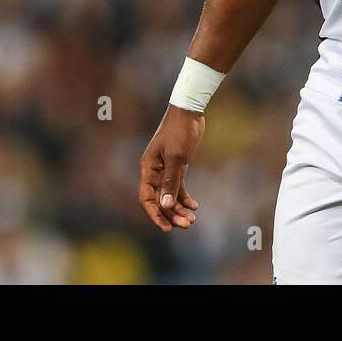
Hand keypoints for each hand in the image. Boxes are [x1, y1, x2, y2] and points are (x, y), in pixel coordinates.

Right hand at [138, 105, 204, 230]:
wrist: (189, 112)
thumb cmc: (180, 132)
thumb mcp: (176, 158)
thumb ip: (170, 182)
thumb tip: (165, 205)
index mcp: (148, 169)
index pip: (146, 198)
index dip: (155, 215)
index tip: (167, 228)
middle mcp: (154, 172)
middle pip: (159, 200)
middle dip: (171, 214)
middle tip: (187, 224)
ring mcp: (165, 170)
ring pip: (169, 196)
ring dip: (179, 208)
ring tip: (192, 219)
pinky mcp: (177, 166)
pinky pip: (178, 187)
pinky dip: (185, 198)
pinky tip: (195, 206)